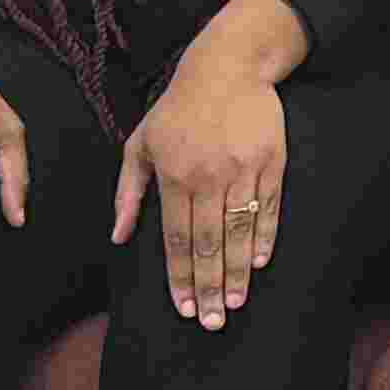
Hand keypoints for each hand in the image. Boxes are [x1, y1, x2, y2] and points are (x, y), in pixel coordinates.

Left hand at [115, 44, 293, 326]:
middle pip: (208, 244)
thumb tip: (118, 236)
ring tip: (234, 303)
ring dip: (236, 272)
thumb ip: (127, 193)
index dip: (180, 278)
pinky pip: (269, 208)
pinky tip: (258, 263)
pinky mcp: (271, 161)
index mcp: (172, 175)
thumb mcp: (140, 144)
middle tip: (212, 323)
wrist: (226, 67)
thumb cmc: (177, 109)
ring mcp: (241, 170)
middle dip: (208, 288)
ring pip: (239, 231)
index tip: (182, 308)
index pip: (176, 239)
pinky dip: (264, 238)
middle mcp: (206, 176)